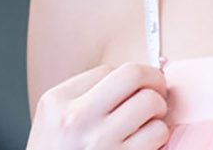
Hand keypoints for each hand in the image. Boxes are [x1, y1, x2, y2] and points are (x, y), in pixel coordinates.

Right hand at [27, 64, 170, 149]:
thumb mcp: (54, 122)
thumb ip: (84, 97)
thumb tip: (136, 79)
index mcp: (57, 102)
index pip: (109, 70)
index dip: (131, 78)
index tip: (138, 87)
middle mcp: (77, 118)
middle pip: (134, 76)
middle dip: (155, 81)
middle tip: (158, 92)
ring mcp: (100, 143)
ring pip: (151, 104)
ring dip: (158, 112)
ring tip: (149, 123)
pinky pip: (157, 135)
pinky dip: (159, 137)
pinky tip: (146, 143)